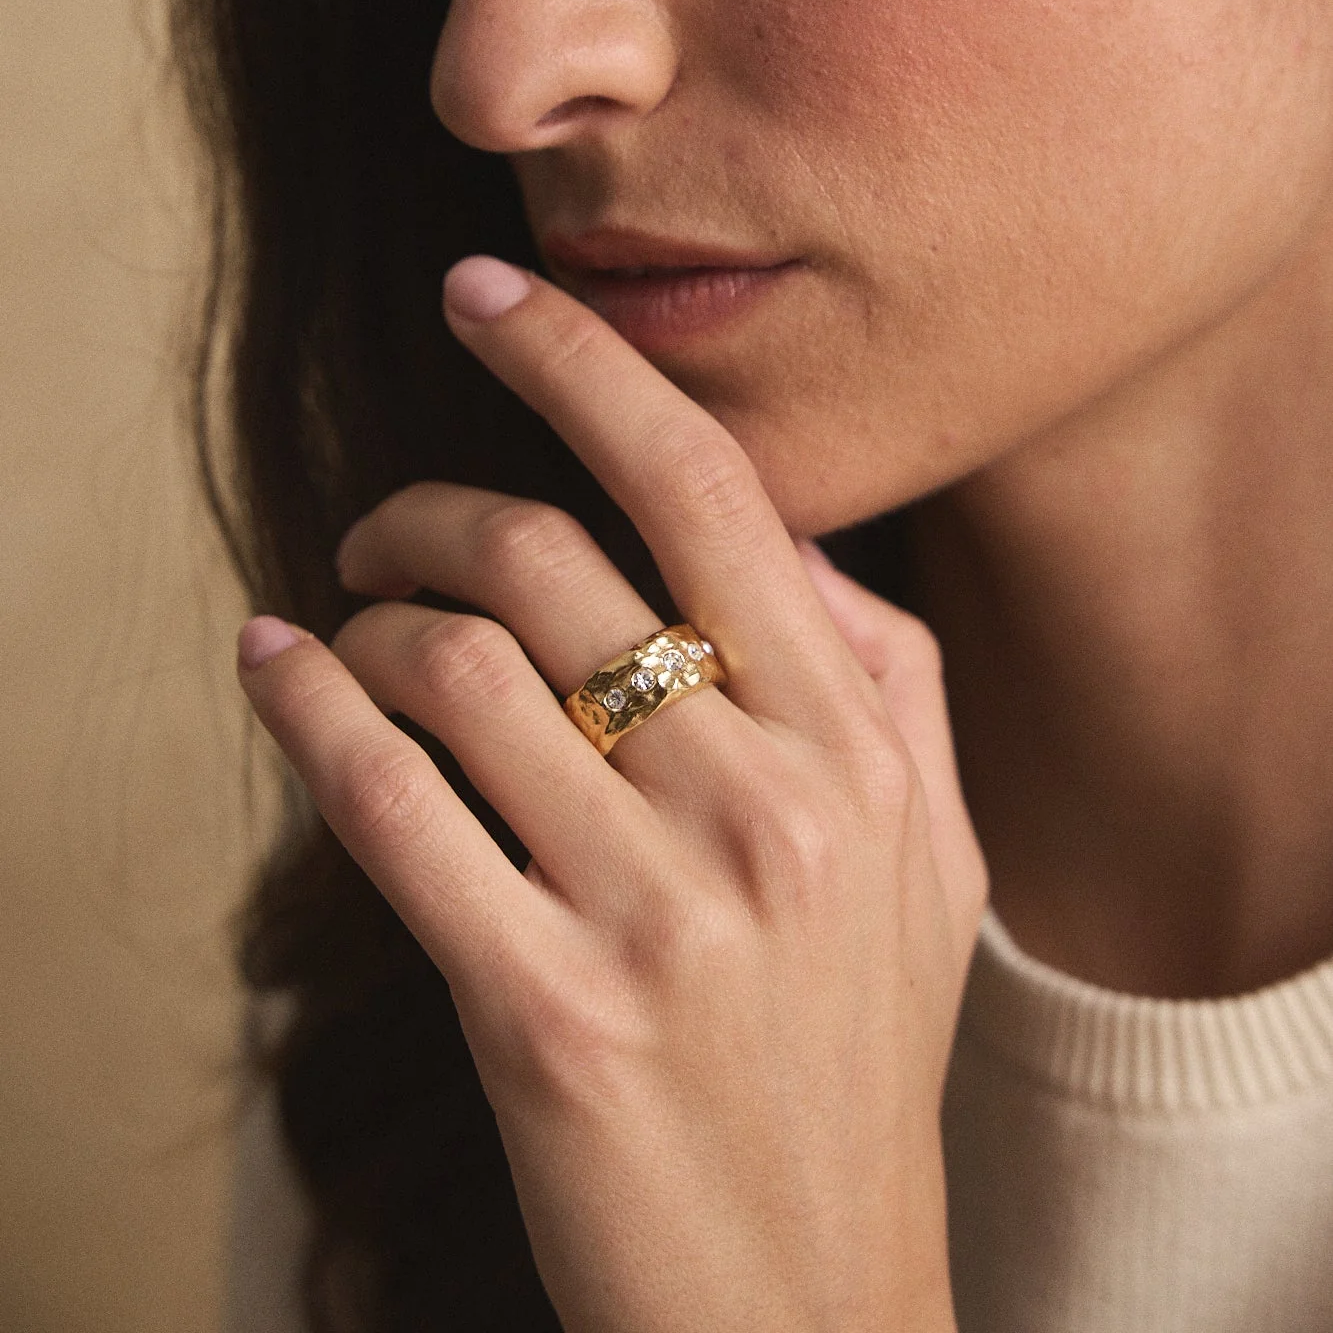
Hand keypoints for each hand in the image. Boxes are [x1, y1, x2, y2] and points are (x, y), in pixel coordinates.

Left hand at [238, 256, 985, 1332]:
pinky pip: (383, 803)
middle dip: (429, 508)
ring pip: (451, 667)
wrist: (804, 1299)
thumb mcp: (931, 853)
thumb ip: (879, 673)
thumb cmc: (851, 1054)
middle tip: (383, 525)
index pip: (708, 488)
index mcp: (855, 740)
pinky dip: (306, 705)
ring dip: (365, 615)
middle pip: (550, 557)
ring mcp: (656, 909)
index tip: (491, 294)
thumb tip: (774, 531)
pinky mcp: (544, 1009)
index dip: (583, 365)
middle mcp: (765, 802)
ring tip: (344, 624)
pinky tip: (274, 666)